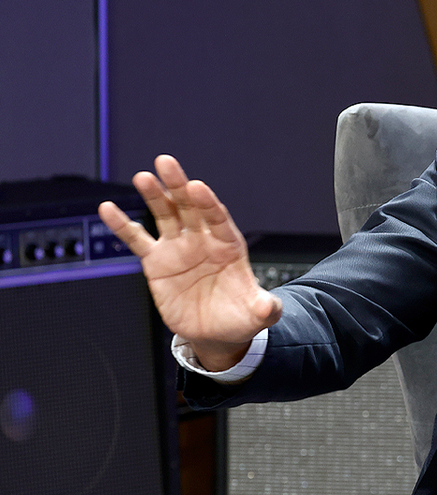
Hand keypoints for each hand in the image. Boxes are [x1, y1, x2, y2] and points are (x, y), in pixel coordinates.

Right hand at [98, 154, 281, 369]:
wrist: (215, 332)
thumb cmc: (239, 317)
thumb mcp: (257, 314)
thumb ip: (264, 308)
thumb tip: (271, 308)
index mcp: (229, 245)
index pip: (218, 218)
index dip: (208, 203)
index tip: (197, 187)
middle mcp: (202, 240)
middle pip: (189, 207)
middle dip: (178, 185)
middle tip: (166, 163)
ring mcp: (178, 248)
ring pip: (164, 215)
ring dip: (154, 195)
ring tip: (143, 177)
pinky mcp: (157, 262)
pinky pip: (137, 239)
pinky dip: (122, 225)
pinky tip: (108, 209)